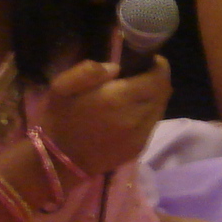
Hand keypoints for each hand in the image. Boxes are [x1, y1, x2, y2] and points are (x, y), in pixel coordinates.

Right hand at [42, 57, 169, 175]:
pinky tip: (129, 112)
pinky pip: (152, 124)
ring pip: (160, 108)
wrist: (58, 161)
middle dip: (156, 79)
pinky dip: (147, 113)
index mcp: (118, 98)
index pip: (158, 78)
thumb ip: (88, 70)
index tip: (147, 59)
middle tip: (140, 74)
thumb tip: (116, 67)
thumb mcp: (61, 86)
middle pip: (164, 92)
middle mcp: (136, 118)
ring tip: (134, 93)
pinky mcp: (138, 148)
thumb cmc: (59, 120)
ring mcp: (140, 136)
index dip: (158, 65)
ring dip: (153, 97)